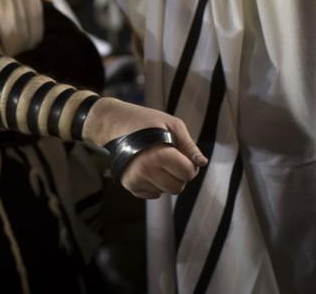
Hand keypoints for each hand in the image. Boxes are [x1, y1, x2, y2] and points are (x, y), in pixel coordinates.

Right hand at [84, 98, 207, 198]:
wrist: (113, 123)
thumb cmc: (144, 121)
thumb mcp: (172, 124)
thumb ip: (189, 145)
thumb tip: (202, 163)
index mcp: (159, 155)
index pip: (188, 174)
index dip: (190, 164)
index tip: (181, 154)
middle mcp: (145, 171)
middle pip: (178, 188)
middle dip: (179, 175)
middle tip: (170, 159)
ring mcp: (135, 180)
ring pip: (165, 192)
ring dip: (166, 179)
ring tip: (156, 161)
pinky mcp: (129, 185)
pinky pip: (152, 194)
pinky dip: (154, 184)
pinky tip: (147, 167)